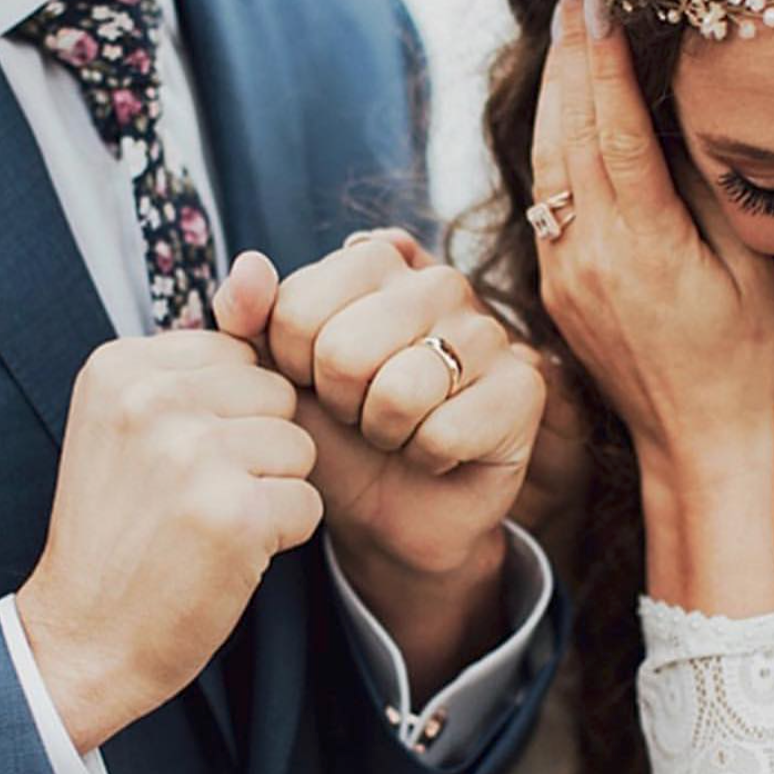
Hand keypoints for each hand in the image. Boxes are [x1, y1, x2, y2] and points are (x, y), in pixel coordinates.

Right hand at [16, 331, 321, 752]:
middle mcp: (152, 398)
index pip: (240, 354)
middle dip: (259, 448)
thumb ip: (198, 355)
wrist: (82, 637)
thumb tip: (256, 269)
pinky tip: (228, 554)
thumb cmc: (121, 527)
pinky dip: (283, 536)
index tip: (182, 457)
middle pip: (277, 394)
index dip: (233, 413)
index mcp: (121, 365)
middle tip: (197, 495)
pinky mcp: (232, 512)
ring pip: (299, 447)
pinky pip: (308, 501)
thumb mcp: (134, 422)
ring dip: (273, 491)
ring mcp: (191, 454)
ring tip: (211, 522)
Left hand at [214, 238, 545, 692]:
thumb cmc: (334, 434)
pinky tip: (438, 451)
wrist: (390, 512)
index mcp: (375, 262)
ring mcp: (489, 329)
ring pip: (401, 390)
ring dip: (384, 433)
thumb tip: (250, 266)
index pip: (297, 307)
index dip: (292, 367)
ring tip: (398, 430)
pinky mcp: (524, 385)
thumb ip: (248, 317)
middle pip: (345, 350)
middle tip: (360, 413)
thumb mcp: (276, 375)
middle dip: (339, 403)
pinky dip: (428, 459)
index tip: (316, 381)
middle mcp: (438, 281)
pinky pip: (446, 431)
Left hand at [534, 0, 773, 612]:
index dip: (604, 57)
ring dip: (553, 87)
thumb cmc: (741, 359)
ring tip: (562, 21)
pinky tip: (560, 102)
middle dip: (568, 50)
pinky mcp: (551, 283)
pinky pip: (543, 194)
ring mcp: (560, 270)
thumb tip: (676, 115)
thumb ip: (705, 191)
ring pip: (544, 159)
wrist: (691, 440)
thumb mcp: (746, 272)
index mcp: (643, 248)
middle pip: (566, 131)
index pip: (614, 130)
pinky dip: (550, 137)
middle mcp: (587, 254)